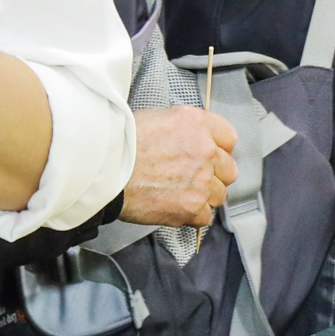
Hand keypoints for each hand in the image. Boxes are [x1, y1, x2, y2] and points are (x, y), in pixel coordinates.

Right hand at [121, 106, 234, 226]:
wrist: (105, 170)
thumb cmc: (122, 144)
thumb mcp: (157, 118)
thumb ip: (185, 129)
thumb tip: (192, 140)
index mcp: (197, 124)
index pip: (229, 138)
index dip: (218, 148)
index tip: (209, 155)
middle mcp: (205, 150)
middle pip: (229, 170)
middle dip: (214, 175)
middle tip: (192, 177)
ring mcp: (201, 181)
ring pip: (219, 195)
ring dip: (203, 196)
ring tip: (179, 193)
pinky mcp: (191, 207)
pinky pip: (205, 217)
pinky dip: (192, 215)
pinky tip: (174, 206)